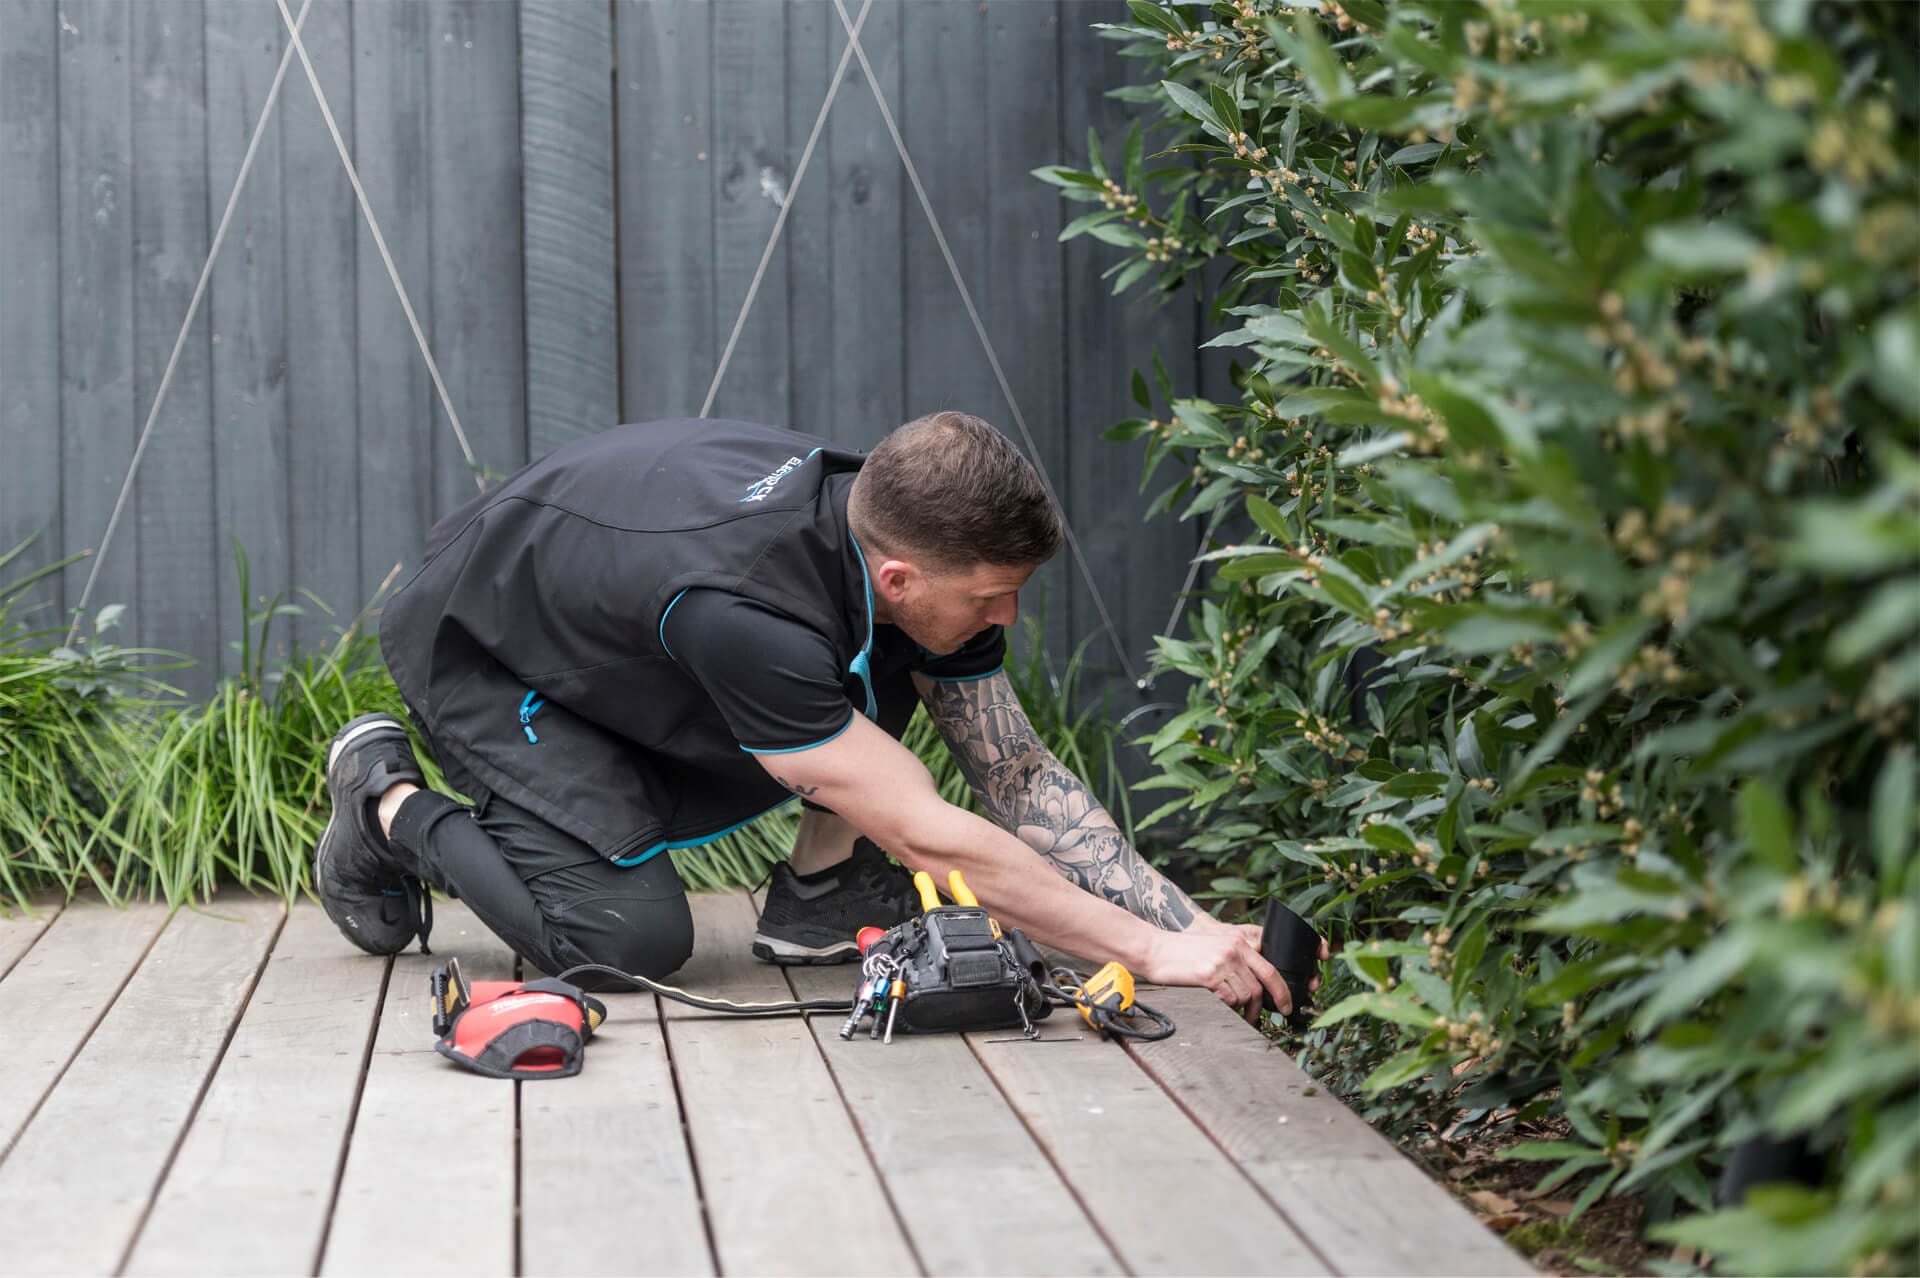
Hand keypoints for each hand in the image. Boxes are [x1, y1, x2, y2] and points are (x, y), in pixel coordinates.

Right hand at [1141, 919, 1327, 1023]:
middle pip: (1263, 984)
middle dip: (1270, 1005)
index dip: (1283, 989)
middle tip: (1268, 1016)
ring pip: (1246, 995)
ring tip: (1235, 1012)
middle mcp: (1234, 949)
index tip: (1287, 1005)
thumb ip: (1236, 959)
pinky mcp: (1209, 975)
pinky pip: (1229, 999)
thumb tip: (1256, 985)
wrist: (1154, 949)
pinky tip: (1219, 1004)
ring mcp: (1222, 961)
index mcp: (1238, 940)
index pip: (1270, 967)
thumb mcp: (1215, 947)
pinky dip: (1227, 1007)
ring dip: (1243, 1009)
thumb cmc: (1182, 952)